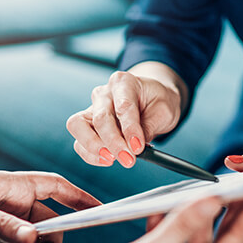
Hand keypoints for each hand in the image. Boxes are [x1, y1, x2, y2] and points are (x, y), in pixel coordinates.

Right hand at [66, 64, 185, 168]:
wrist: (150, 100)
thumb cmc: (156, 102)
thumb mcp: (164, 111)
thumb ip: (149, 127)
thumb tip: (134, 147)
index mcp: (124, 82)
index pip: (123, 106)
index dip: (130, 129)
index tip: (138, 147)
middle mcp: (104, 93)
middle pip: (100, 118)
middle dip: (113, 142)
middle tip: (128, 159)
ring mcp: (92, 108)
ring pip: (78, 126)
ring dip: (94, 147)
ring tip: (112, 159)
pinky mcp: (86, 125)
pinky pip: (79, 142)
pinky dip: (90, 155)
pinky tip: (108, 160)